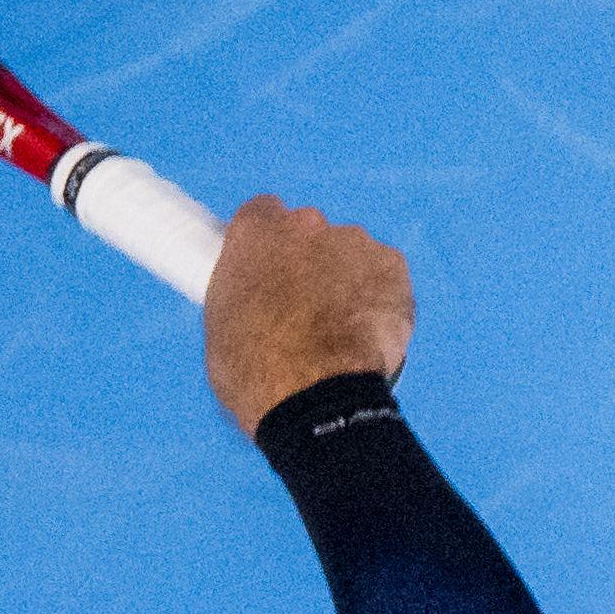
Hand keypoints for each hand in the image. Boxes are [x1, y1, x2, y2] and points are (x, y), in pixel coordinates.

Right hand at [204, 196, 415, 430]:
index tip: (272, 271)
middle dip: (310, 262)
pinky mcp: (392, 266)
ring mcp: (353, 242)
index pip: (263, 215)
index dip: (269, 246)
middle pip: (309, 233)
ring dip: (347, 279)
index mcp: (256, 234)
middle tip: (308, 309)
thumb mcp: (222, 327)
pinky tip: (371, 330)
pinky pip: (385, 276)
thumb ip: (243, 294)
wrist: (317, 398)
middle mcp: (305, 224)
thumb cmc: (256, 372)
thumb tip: (255, 304)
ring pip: (350, 254)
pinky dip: (381, 298)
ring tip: (344, 328)